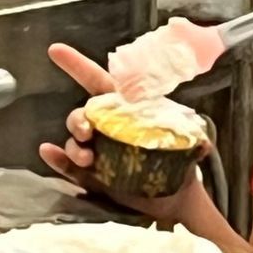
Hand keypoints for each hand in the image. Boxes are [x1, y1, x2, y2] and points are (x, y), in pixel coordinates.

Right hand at [37, 43, 208, 222]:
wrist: (174, 201)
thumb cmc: (177, 165)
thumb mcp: (187, 147)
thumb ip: (195, 141)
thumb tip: (204, 143)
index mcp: (126, 112)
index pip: (99, 84)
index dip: (77, 66)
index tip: (56, 51)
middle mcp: (107, 128)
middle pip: (83, 114)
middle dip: (78, 119)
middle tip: (87, 131)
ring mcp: (96, 152)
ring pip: (74, 141)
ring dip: (73, 145)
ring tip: (87, 159)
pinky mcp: (90, 177)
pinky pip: (66, 166)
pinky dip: (55, 159)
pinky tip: (48, 152)